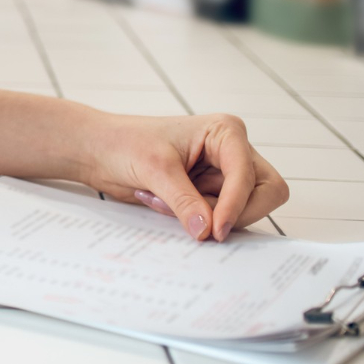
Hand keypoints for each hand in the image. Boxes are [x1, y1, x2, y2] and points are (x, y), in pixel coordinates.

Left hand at [81, 111, 288, 242]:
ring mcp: (223, 173)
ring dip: (207, 216)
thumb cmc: (124, 143)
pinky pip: (219, 216)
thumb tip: (207, 231)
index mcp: (225, 132)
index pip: (249, 175)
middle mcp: (231, 151)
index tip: (217, 229)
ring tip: (162, 201)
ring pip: (243, 209)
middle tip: (200, 221)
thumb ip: (184, 200)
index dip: (237, 204)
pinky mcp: (210, 192)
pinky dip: (195, 218)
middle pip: (266, 193)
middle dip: (234, 212)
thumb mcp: (155, 169)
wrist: (98, 150)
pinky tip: (161, 202)